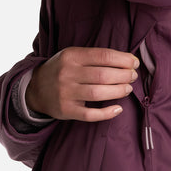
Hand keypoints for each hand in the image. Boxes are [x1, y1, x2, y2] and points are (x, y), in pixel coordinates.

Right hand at [25, 47, 139, 121]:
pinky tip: (118, 109)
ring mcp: (66, 93)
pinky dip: (107, 113)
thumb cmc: (62, 68)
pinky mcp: (66, 111)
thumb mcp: (73, 55)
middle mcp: (67, 73)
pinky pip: (90, 115)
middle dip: (124, 75)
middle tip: (133, 76)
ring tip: (128, 88)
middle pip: (103, 75)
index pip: (103, 56)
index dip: (123, 59)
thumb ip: (95, 56)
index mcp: (71, 56)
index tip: (134, 62)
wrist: (36, 88)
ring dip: (119, 91)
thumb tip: (127, 60)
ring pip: (98, 93)